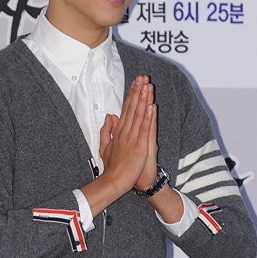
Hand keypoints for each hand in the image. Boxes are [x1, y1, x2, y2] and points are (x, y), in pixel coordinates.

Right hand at [99, 75, 154, 194]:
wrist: (114, 180)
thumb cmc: (112, 166)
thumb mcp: (105, 146)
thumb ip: (107, 130)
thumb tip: (109, 116)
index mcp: (119, 131)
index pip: (126, 109)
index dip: (131, 95)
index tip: (135, 82)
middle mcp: (125, 131)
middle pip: (132, 107)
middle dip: (137, 91)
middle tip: (142, 77)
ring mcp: (132, 137)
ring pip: (139, 114)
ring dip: (143, 99)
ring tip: (147, 85)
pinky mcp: (139, 145)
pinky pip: (145, 128)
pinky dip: (148, 116)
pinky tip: (151, 105)